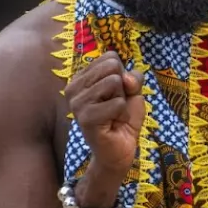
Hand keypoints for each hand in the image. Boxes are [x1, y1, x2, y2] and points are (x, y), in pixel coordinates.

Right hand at [68, 51, 145, 184]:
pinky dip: (122, 113)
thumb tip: (125, 77)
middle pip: (112, 66)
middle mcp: (74, 86)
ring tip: (113, 115)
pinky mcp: (85, 118)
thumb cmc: (123, 118)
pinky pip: (116, 102)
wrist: (121, 150)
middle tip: (115, 106)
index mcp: (82, 77)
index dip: (122, 75)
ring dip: (122, 101)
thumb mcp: (133, 92)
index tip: (117, 94)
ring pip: (113, 82)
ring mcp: (77, 102)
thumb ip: (133, 78)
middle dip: (122, 87)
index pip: (110, 57)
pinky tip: (112, 124)